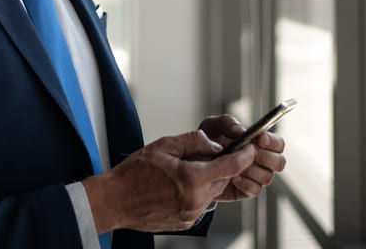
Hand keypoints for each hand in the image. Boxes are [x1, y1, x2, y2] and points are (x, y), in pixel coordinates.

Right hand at [82, 129, 254, 233]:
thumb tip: (213, 144)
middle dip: (217, 167)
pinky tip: (174, 188)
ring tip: (180, 173)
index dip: (244, 156)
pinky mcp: (185, 223)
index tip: (250, 148)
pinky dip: (194, 194)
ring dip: (204, 181)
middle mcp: (195, 200)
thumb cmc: (134, 173)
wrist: (114, 202)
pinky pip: (199, 205)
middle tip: (199, 157)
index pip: (229, 166)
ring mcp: (191, 214)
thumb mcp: (162, 146)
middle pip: (221, 180)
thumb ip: (192, 141)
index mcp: (191, 179)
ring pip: (210, 193)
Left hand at [198, 115, 286, 200]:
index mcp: (260, 143)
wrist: (194, 162)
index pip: (278, 144)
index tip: (259, 139)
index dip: (273, 142)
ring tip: (233, 164)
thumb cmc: (208, 140)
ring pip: (267, 177)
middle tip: (247, 153)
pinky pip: (255, 189)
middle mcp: (262, 160)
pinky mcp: (247, 190)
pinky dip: (244, 182)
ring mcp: (256, 177)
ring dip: (251, 170)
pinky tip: (231, 176)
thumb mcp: (213, 126)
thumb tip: (242, 131)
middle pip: (279, 162)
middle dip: (264, 157)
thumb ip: (228, 123)